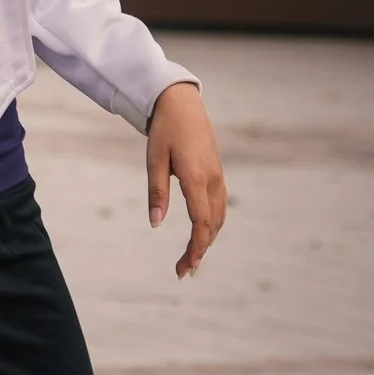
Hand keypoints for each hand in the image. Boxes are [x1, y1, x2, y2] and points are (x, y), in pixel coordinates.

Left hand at [146, 81, 225, 278]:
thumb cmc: (164, 130)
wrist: (182, 103)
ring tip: (191, 259)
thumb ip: (156, 193)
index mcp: (197, 178)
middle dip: (199, 251)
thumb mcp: (154, 160)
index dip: (195, 248)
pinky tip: (203, 233)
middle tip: (182, 271)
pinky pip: (220, 206)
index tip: (185, 268)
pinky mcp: (217, 173)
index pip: (201, 223)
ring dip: (207, 240)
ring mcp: (218, 177)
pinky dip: (212, 225)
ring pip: (219, 218)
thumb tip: (155, 224)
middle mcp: (213, 180)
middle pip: (212, 226)